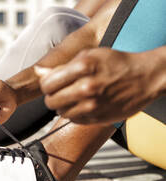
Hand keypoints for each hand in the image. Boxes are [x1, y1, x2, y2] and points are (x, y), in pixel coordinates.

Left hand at [37, 48, 164, 123]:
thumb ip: (62, 66)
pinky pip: (74, 120)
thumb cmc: (116, 63)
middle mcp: (86, 87)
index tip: (52, 84)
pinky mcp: (98, 118)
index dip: (47, 85)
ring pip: (60, 112)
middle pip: (50, 101)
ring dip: (63, 106)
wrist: (145, 78)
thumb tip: (38, 73)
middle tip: (61, 92)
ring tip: (74, 98)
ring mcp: (92, 105)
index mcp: (82, 67)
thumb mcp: (89, 55)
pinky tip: (84, 105)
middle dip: (52, 97)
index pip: (46, 84)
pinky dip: (75, 114)